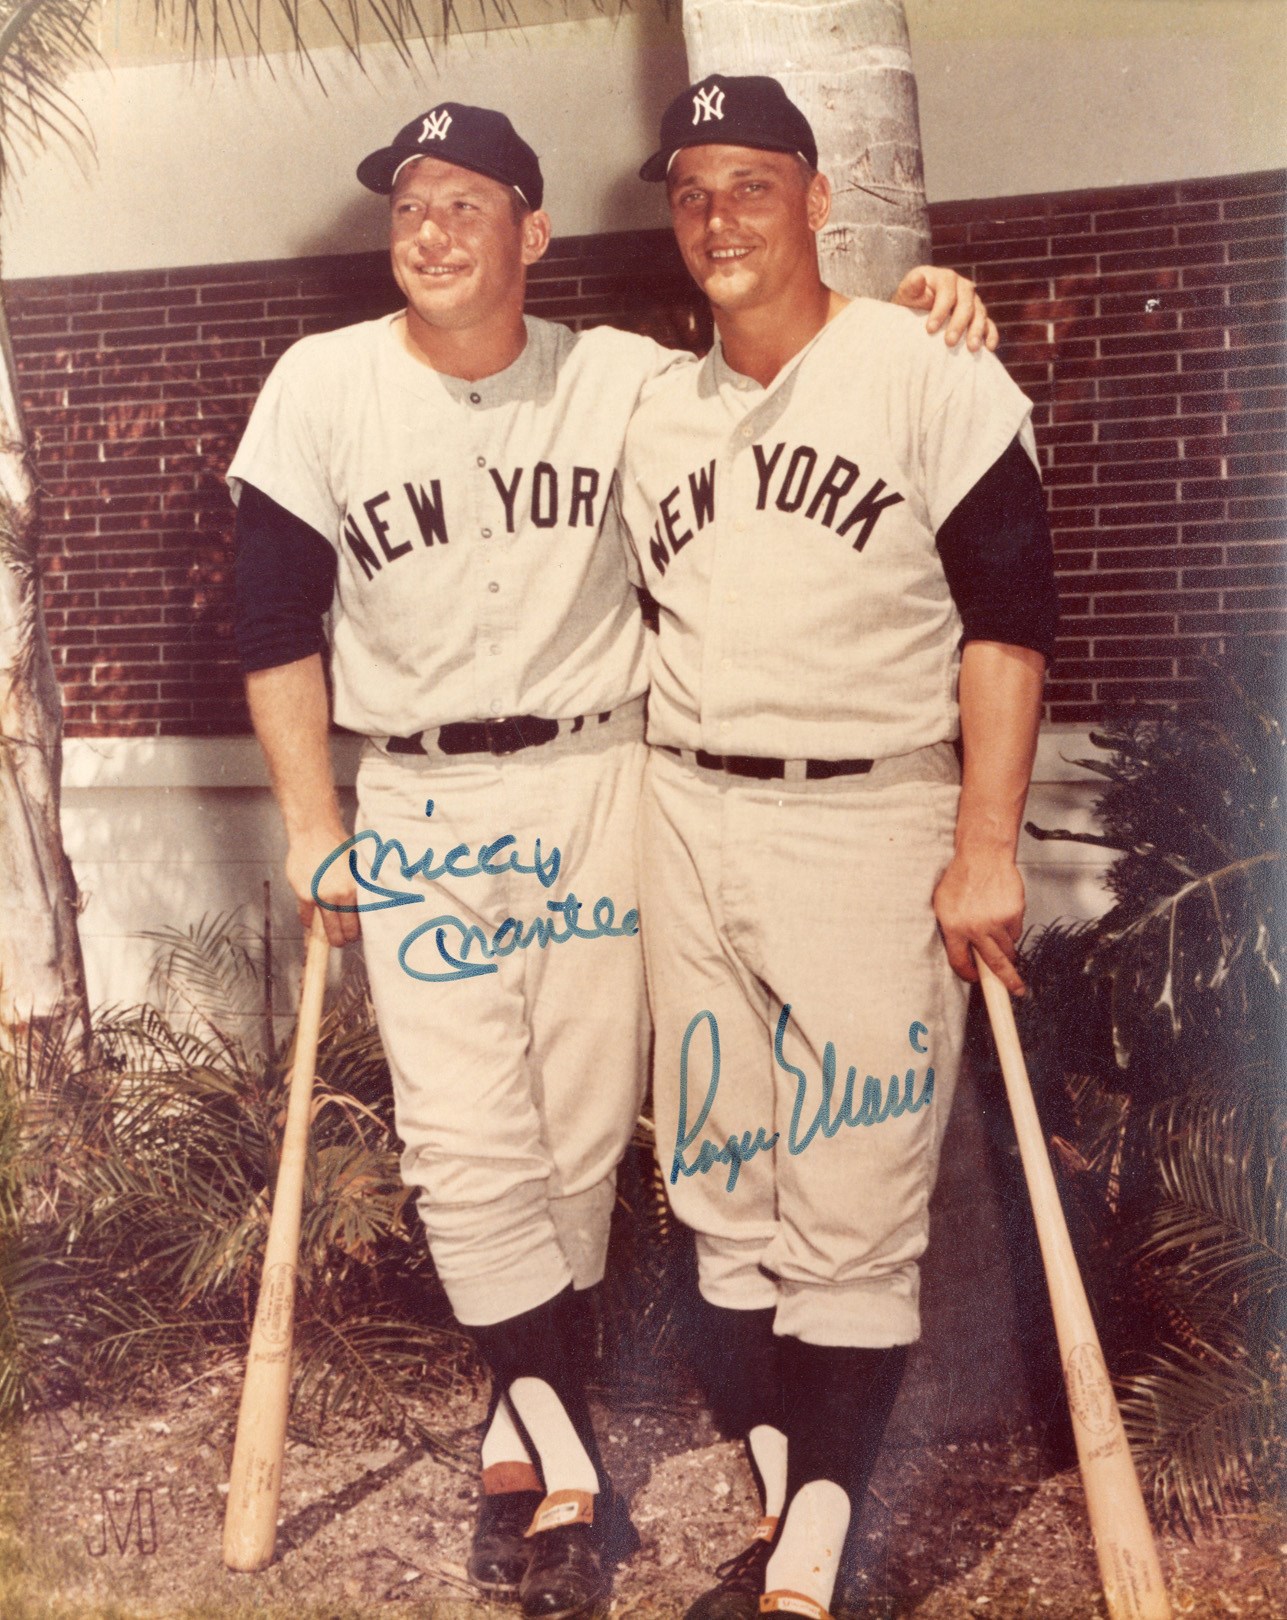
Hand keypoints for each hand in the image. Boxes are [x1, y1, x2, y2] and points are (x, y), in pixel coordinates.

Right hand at [286, 826, 360, 947]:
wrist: (315, 832)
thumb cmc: (338, 846)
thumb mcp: (358, 866)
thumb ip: (360, 887)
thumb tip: (369, 904)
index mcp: (355, 889)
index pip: (360, 921)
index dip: (358, 931)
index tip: (357, 934)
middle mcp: (338, 896)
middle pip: (344, 930)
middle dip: (345, 939)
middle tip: (345, 940)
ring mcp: (320, 897)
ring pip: (326, 928)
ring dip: (330, 936)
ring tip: (333, 939)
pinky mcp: (303, 895)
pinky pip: (306, 917)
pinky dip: (308, 922)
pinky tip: (311, 923)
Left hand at [892, 266, 998, 351]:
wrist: (916, 312)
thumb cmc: (911, 302)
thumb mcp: (906, 294)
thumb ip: (911, 287)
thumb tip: (918, 278)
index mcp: (946, 278)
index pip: (947, 292)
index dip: (940, 310)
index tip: (930, 329)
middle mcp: (963, 287)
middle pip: (966, 303)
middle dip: (958, 323)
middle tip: (949, 342)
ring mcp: (973, 301)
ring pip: (980, 313)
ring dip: (976, 330)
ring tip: (971, 348)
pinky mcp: (979, 316)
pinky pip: (989, 324)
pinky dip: (990, 335)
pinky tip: (989, 348)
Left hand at [932, 848, 1025, 993]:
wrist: (983, 855)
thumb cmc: (961, 876)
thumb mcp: (942, 905)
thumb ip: (950, 930)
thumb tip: (961, 951)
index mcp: (953, 927)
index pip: (960, 961)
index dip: (968, 974)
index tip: (976, 979)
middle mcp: (975, 927)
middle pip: (994, 964)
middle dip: (1007, 981)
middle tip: (1015, 990)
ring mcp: (997, 921)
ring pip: (1007, 948)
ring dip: (1005, 947)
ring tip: (997, 930)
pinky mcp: (1014, 913)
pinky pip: (1016, 931)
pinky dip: (1011, 927)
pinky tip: (1002, 912)